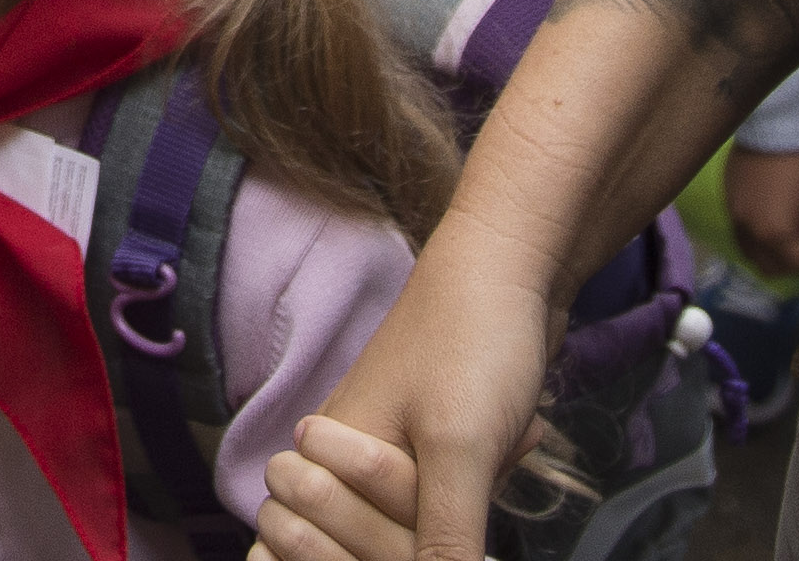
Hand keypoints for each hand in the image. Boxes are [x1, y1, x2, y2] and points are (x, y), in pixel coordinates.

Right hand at [263, 213, 557, 560]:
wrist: (511, 266)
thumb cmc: (470, 341)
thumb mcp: (460, 450)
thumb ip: (440, 540)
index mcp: (324, 456)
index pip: (286, 550)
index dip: (341, 556)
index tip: (399, 540)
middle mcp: (339, 459)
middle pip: (356, 550)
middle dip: (414, 533)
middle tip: (461, 480)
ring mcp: (382, 455)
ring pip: (407, 534)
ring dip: (458, 514)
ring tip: (491, 456)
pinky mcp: (425, 452)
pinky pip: (442, 506)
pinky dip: (478, 494)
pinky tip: (511, 448)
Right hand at [728, 145, 798, 279]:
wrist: (779, 116)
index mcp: (774, 234)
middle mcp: (747, 229)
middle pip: (771, 267)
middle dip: (795, 262)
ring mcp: (733, 210)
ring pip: (752, 250)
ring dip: (773, 249)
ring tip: (795, 228)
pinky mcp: (727, 192)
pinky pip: (741, 227)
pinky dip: (758, 230)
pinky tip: (776, 209)